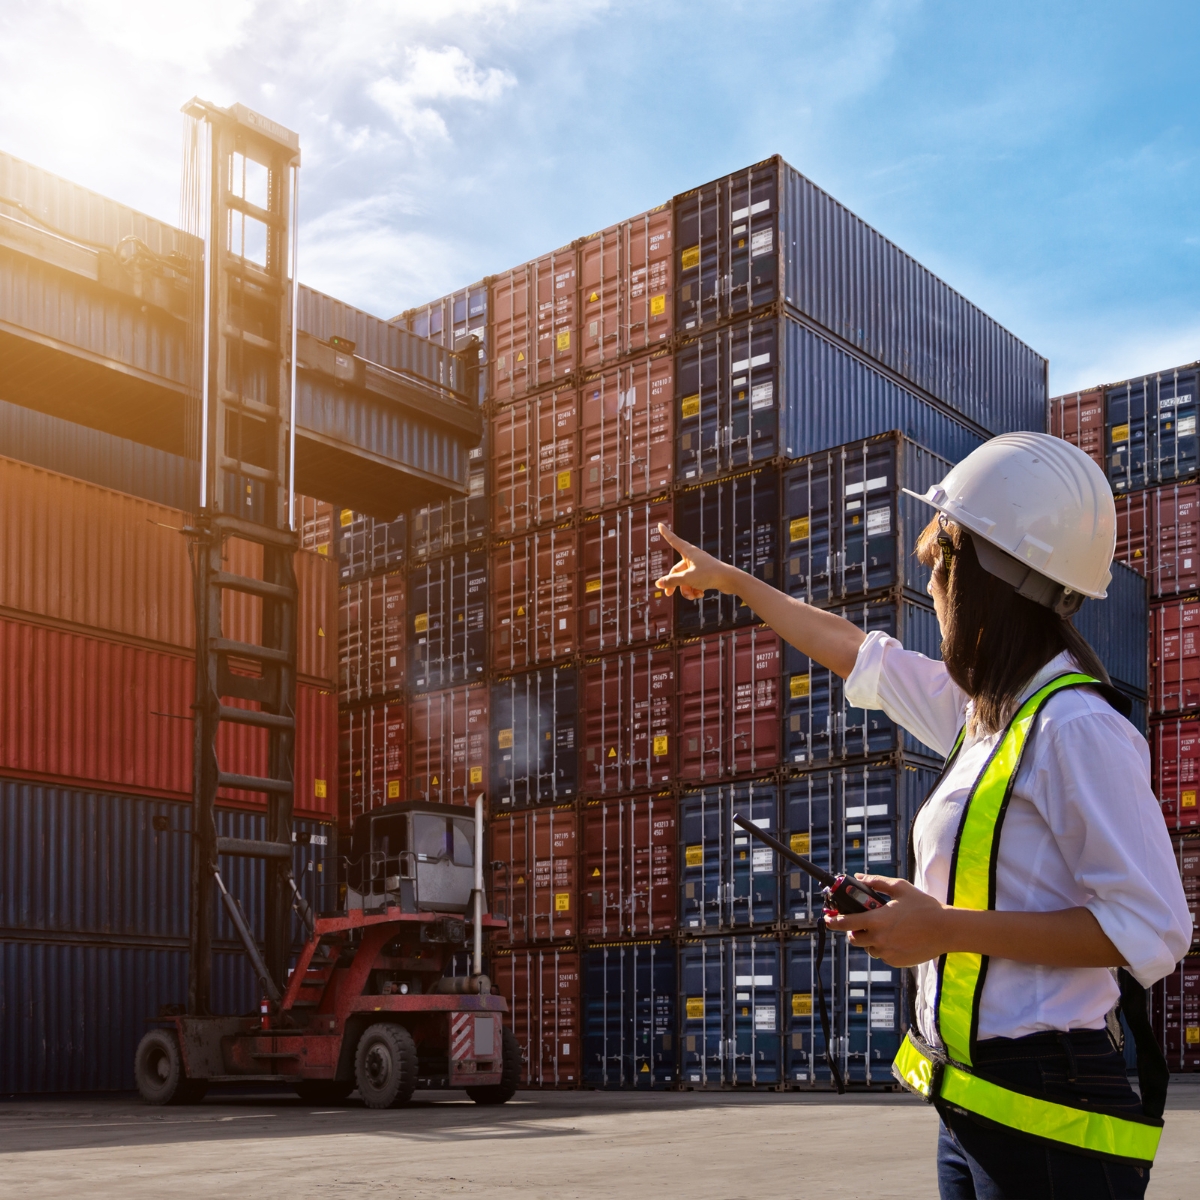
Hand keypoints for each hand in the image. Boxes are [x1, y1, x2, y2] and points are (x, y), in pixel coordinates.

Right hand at [655, 524, 735, 600]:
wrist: (730, 580)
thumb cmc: (710, 575)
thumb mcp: (687, 578)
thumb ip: (672, 581)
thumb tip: (658, 583)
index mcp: (688, 552)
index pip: (673, 540)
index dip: (666, 533)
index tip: (659, 525)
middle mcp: (693, 557)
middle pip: (677, 570)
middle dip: (674, 584)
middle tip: (667, 594)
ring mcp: (699, 566)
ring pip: (685, 579)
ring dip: (686, 589)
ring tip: (693, 596)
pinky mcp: (705, 575)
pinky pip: (694, 583)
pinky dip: (695, 590)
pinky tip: (701, 595)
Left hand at [824, 875, 950, 968]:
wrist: (945, 930)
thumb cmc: (923, 906)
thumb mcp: (900, 888)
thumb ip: (876, 882)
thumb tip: (859, 877)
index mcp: (877, 920)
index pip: (846, 923)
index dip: (833, 921)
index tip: (827, 919)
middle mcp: (879, 938)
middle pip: (853, 938)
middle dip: (853, 930)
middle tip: (862, 923)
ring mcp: (887, 952)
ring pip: (868, 948)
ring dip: (869, 940)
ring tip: (884, 929)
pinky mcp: (896, 962)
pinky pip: (882, 955)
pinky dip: (884, 947)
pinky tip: (897, 938)